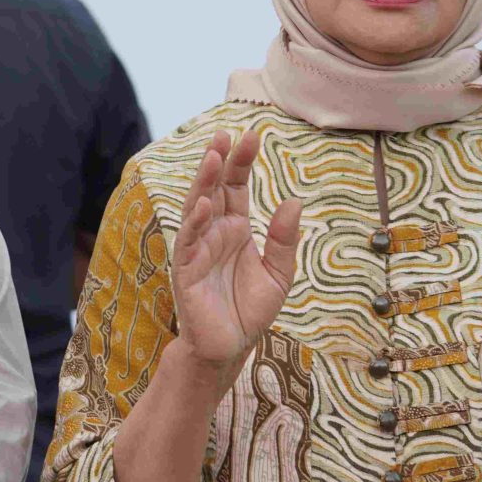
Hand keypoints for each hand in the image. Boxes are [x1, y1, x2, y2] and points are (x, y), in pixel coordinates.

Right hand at [168, 130, 300, 379]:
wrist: (230, 348)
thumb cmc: (248, 311)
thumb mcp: (279, 274)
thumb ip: (284, 240)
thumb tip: (294, 201)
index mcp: (235, 229)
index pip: (235, 187)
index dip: (241, 162)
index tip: (251, 135)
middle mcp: (214, 233)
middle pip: (214, 189)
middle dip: (220, 161)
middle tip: (228, 133)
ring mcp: (198, 249)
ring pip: (197, 207)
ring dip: (203, 182)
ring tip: (213, 156)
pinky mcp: (187, 271)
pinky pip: (189, 241)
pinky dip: (196, 223)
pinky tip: (205, 204)